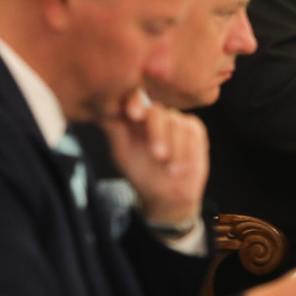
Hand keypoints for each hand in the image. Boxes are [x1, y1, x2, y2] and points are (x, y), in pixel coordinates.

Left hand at [100, 89, 208, 224]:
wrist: (168, 196)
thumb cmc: (142, 174)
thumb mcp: (123, 154)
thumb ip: (115, 130)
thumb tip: (102, 110)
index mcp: (135, 118)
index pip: (134, 99)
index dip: (135, 102)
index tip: (134, 114)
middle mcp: (155, 115)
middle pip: (156, 111)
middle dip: (157, 132)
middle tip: (158, 155)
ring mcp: (176, 120)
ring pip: (176, 122)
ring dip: (173, 148)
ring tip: (170, 169)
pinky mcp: (193, 128)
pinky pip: (191, 131)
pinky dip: (185, 151)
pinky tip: (180, 165)